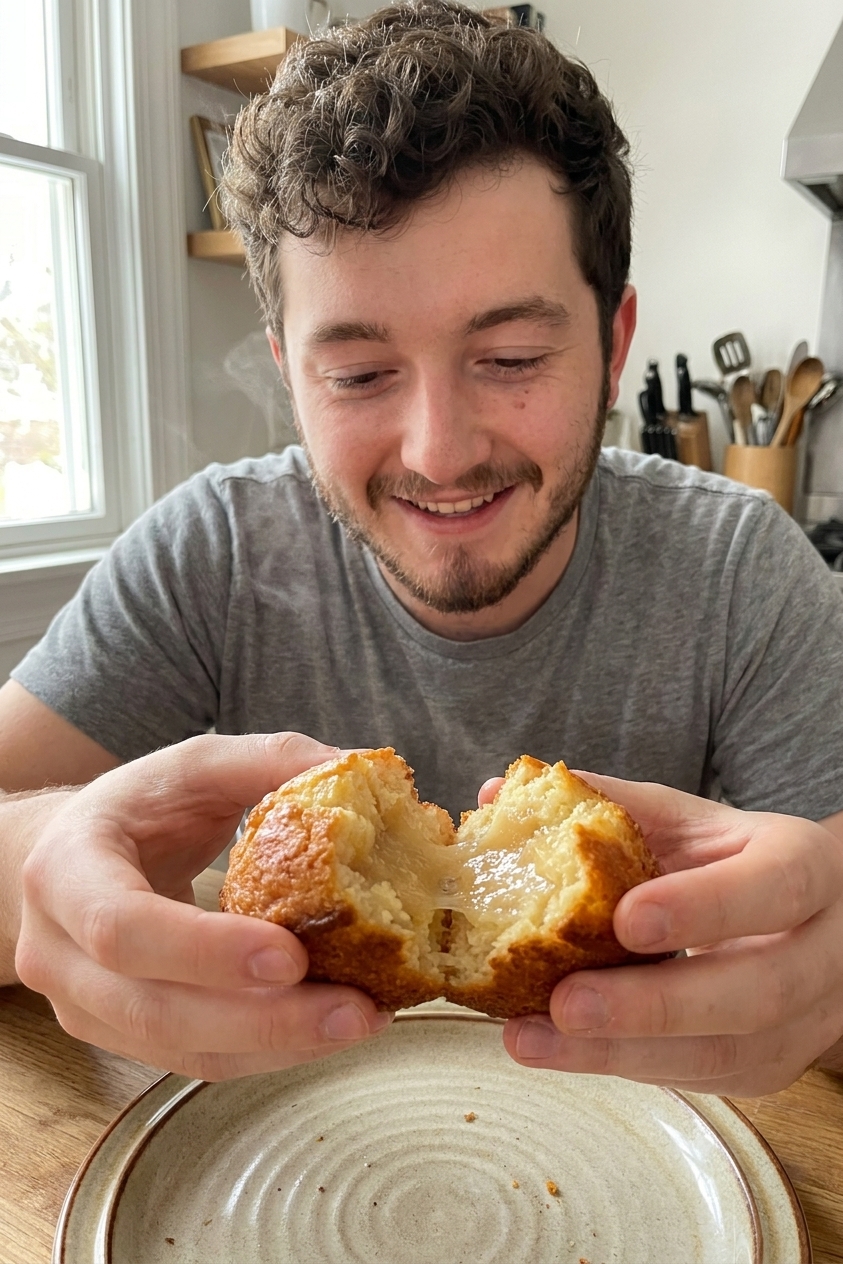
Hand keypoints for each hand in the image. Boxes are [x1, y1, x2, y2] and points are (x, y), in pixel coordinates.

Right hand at [15, 733, 391, 1079]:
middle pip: (154, 1011)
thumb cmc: (137, 808)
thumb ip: (268, 760)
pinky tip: (329, 1027)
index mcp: (66, 871)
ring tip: (361, 1020)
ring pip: (180, 1051)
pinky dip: (268, 1050)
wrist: (71, 856)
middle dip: (263, 1020)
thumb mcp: (193, 766)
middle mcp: (59, 952)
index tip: (291, 955)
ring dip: (277, 1044)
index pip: (120, 928)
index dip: (203, 951)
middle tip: (354, 1009)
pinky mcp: (123, 1038)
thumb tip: (353, 767)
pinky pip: (197, 1060)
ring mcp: (84, 1006)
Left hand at [485, 775, 842, 1095]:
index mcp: (804, 867)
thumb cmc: (731, 859)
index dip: (704, 907)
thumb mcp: (686, 820)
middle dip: (654, 1005)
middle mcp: (821, 951)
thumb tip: (495, 795)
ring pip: (727, 1054)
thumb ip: (605, 806)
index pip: (774, 888)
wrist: (810, 916)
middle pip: (755, 992)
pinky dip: (625, 1064)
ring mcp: (804, 1022)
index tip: (624, 918)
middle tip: (565, 1002)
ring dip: (622, 1052)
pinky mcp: (769, 1068)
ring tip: (533, 1038)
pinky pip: (701, 1078)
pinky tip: (561, 1050)